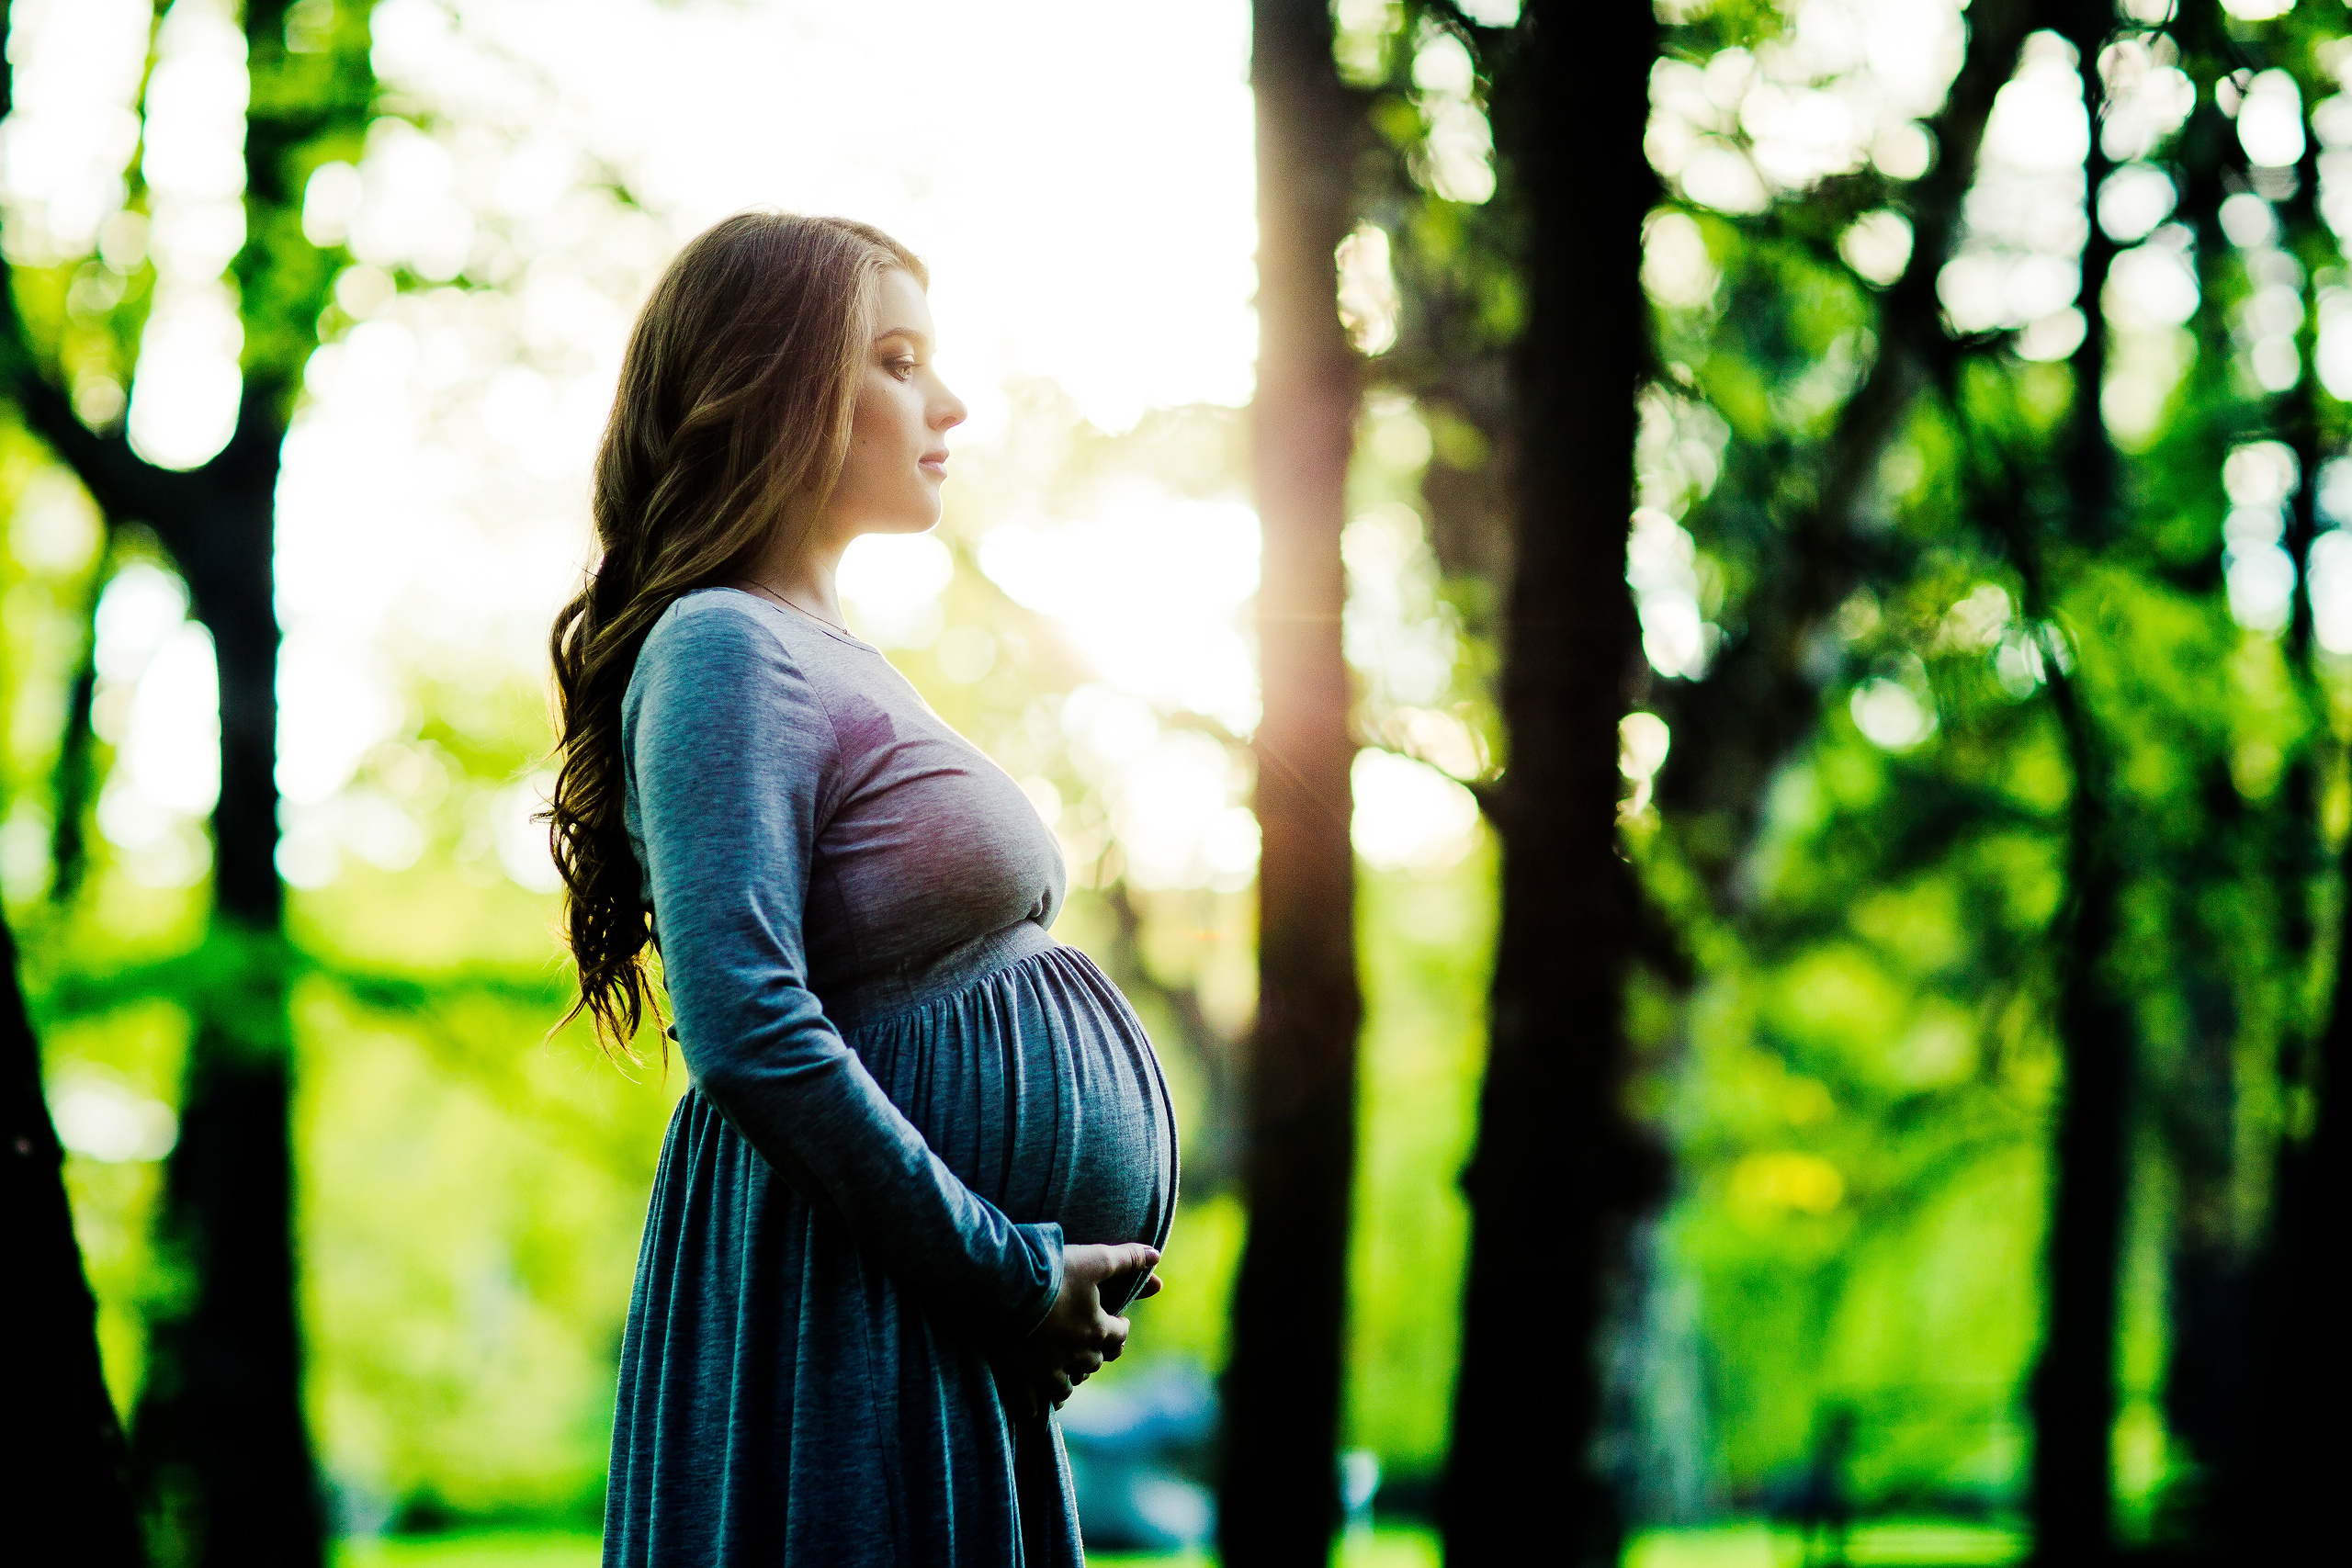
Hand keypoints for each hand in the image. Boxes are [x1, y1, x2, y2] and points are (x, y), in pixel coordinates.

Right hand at [1009, 1242, 1161, 1414]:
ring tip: (1069, 1378)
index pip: (1119, 1335)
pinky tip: (1037, 1409)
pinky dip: (1037, 1405)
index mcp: (1096, 1329)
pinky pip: (1032, 1401)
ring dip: (1071, 1381)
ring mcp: (1048, 1369)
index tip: (1120, 1322)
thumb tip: (1156, 1254)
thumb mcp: (1095, 1259)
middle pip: (1095, 1362)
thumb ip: (1127, 1258)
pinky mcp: (1021, 1375)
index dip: (1121, 1328)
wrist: (1006, 1287)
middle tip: (1094, 1348)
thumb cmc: (1053, 1271)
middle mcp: (1077, 1355)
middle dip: (1097, 1354)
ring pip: (1067, 1386)